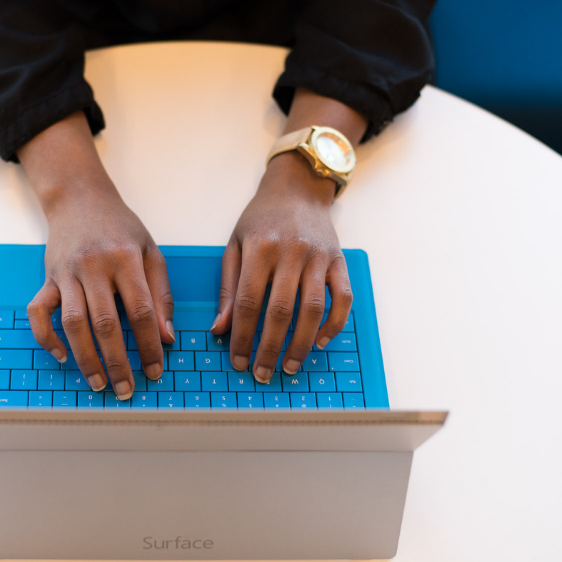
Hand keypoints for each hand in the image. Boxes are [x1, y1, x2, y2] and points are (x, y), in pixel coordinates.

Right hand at [18, 112, 173, 400]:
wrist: (79, 197)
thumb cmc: (119, 226)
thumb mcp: (150, 251)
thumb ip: (161, 293)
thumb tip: (166, 337)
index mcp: (126, 259)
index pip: (141, 310)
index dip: (149, 344)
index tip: (155, 370)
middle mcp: (94, 267)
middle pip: (106, 323)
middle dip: (117, 361)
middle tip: (126, 389)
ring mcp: (67, 273)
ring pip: (73, 323)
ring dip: (85, 357)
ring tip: (98, 383)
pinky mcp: (47, 277)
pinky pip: (38, 312)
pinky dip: (46, 337)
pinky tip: (61, 356)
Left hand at [211, 152, 352, 381]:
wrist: (298, 188)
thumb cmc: (261, 218)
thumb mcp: (235, 244)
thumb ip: (227, 287)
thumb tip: (219, 330)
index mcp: (260, 248)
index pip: (248, 302)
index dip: (242, 336)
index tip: (238, 361)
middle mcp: (291, 253)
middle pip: (280, 311)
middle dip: (269, 348)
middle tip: (262, 373)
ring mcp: (319, 257)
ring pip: (313, 309)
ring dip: (302, 343)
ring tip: (289, 366)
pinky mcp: (339, 261)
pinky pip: (342, 298)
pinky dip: (334, 324)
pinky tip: (321, 341)